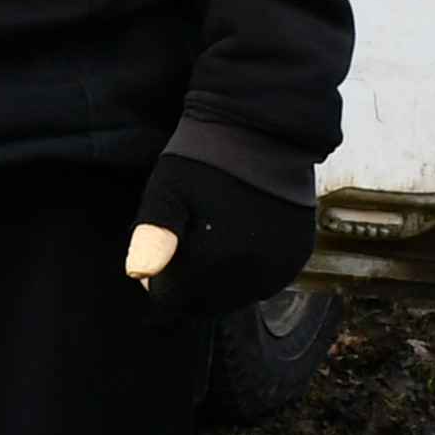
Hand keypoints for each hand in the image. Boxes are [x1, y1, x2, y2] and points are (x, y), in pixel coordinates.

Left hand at [124, 150, 314, 323]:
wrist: (264, 127)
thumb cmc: (206, 156)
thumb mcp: (167, 188)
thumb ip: (153, 233)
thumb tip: (139, 274)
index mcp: (216, 259)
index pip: (173, 305)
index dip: (158, 287)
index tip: (154, 264)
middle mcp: (254, 272)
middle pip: (205, 307)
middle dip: (186, 289)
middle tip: (179, 252)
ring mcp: (280, 266)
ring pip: (235, 298)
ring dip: (216, 284)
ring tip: (208, 242)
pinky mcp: (296, 257)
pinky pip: (262, 284)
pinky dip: (244, 274)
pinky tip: (235, 245)